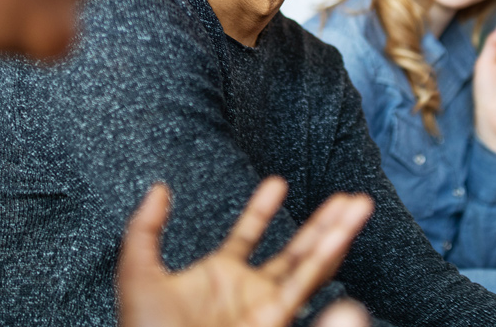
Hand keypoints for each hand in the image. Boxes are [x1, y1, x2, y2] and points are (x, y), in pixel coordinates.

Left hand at [117, 178, 373, 326]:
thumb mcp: (138, 274)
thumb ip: (145, 229)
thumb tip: (158, 189)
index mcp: (220, 278)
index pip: (248, 236)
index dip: (261, 209)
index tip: (276, 182)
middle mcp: (250, 294)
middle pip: (296, 251)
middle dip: (322, 223)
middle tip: (348, 197)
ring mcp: (266, 309)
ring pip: (311, 266)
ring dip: (336, 235)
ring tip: (357, 206)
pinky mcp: (273, 322)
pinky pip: (304, 287)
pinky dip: (325, 261)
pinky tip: (339, 238)